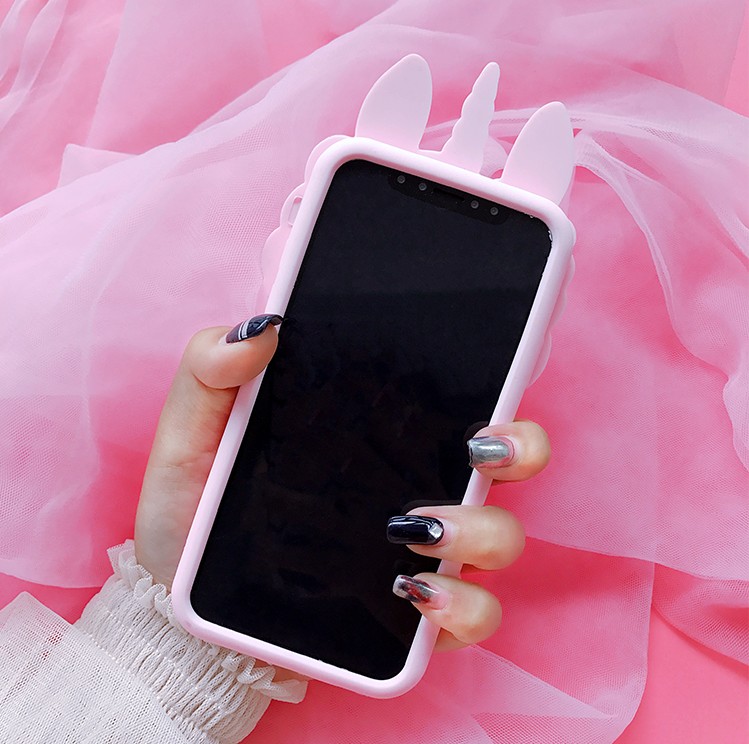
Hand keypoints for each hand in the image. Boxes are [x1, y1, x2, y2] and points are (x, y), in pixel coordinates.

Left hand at [134, 321, 549, 651]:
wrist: (181, 597)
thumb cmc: (195, 509)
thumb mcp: (194, 433)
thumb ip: (213, 370)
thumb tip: (265, 325)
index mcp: (379, 440)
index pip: (458, 402)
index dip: (495, 389)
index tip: (486, 380)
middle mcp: (415, 487)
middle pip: (508, 462)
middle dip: (520, 449)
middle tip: (477, 451)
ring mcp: (422, 552)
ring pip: (502, 536)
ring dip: (479, 529)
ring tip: (410, 528)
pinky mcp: (413, 615)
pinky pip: (474, 613)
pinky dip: (463, 605)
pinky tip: (414, 589)